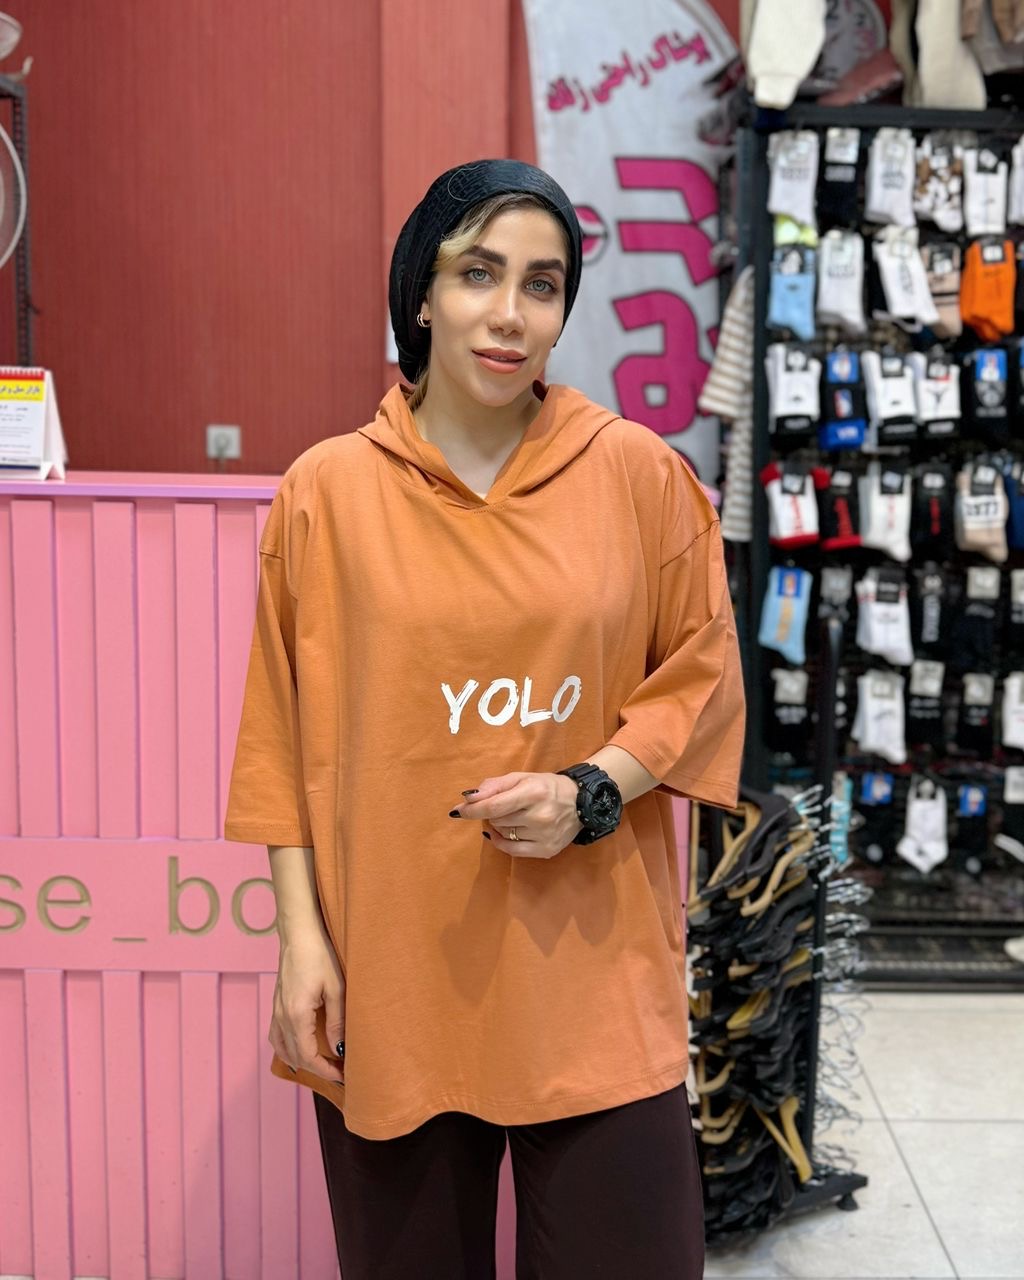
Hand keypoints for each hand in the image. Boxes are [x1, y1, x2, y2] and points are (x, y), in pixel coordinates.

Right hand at [270, 924, 345, 1082]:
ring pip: (282, 1049)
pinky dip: (287, 1049)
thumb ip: (336, 1022)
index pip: (307, 1056)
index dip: (324, 1071)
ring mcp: (276, 1011)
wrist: (299, 933)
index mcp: (296, 1015)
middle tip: (338, 1071)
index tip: (342, 1076)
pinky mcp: (276, 1004)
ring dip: (301, 1061)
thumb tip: (338, 1049)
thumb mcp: (336, 988)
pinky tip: (301, 1047)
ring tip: (322, 1064)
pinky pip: (276, 1037)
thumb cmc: (319, 955)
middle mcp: (281, 1017)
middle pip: (295, 1057)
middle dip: (316, 1069)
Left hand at [453, 771, 581, 858]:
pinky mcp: (546, 850)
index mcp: (533, 793)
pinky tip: (502, 833)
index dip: (472, 810)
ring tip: (515, 815)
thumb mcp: (522, 778)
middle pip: (497, 820)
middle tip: (505, 805)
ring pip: (503, 834)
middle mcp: (539, 816)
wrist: (581, 802)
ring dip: (500, 825)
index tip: (457, 811)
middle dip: (492, 813)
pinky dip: (501, 841)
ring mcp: (544, 836)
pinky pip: (512, 851)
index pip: (494, 806)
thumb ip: (494, 785)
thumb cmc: (547, 786)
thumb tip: (468, 797)